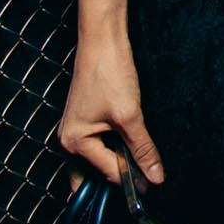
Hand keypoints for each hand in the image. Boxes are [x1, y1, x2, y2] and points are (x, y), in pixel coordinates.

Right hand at [59, 34, 164, 185]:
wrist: (103, 40)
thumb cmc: (108, 73)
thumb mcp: (130, 116)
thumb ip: (142, 149)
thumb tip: (155, 176)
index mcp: (74, 142)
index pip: (107, 172)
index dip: (132, 180)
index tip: (154, 183)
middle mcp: (69, 139)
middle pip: (95, 174)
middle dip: (119, 178)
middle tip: (147, 179)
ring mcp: (76, 129)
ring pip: (99, 160)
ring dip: (119, 163)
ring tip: (142, 161)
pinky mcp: (86, 119)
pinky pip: (100, 145)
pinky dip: (115, 150)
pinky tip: (132, 145)